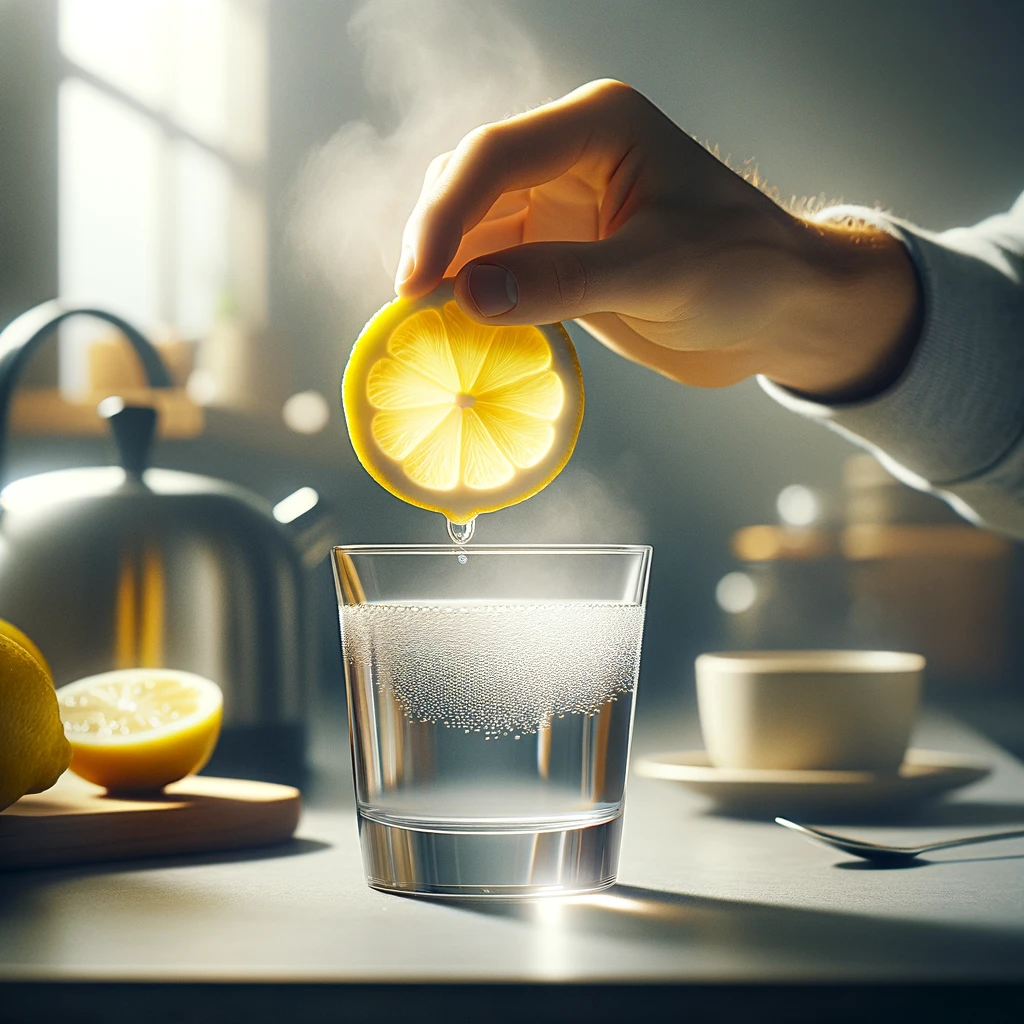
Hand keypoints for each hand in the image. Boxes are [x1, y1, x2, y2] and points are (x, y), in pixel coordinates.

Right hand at [395, 80, 919, 395]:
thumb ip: (565, 280)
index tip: (418, 278)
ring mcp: (561, 208)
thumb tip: (467, 294)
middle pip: (470, 183)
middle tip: (411, 302)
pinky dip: (472, 296)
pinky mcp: (560, 255)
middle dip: (435, 237)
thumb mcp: (660, 272)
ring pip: (474, 227)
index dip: (445, 214)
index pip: (496, 154)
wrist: (783, 314)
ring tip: (422, 320)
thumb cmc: (746, 272)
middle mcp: (570, 158)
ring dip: (446, 269)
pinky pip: (496, 268)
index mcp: (599, 128)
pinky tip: (455, 326)